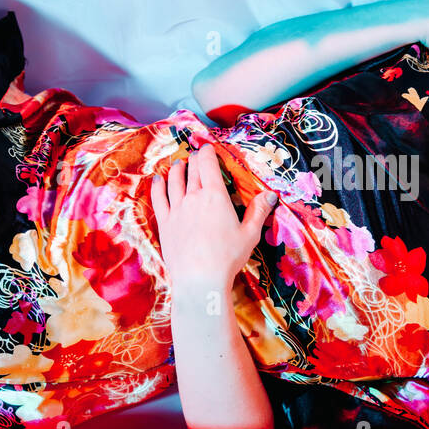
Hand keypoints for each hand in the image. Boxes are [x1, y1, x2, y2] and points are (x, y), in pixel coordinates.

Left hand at [150, 142, 277, 295]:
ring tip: (179, 164)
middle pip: (192, 171)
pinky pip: (158, 198)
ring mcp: (176, 209)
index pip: (208, 165)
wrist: (200, 279)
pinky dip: (158, 186)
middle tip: (196, 155)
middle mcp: (193, 197)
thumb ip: (259, 211)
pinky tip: (158, 180)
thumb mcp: (250, 234)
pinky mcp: (165, 223)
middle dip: (195, 159)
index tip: (208, 148)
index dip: (208, 153)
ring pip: (174, 181)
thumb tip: (271, 194)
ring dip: (177, 169)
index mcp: (215, 196)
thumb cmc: (228, 257)